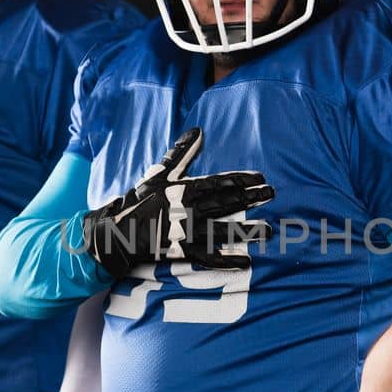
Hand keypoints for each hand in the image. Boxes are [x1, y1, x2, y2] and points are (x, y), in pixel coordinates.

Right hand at [81, 126, 273, 277]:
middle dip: (251, 198)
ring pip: (223, 230)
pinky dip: (228, 260)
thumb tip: (198, 131)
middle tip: (272, 195)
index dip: (241, 180)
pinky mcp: (182, 252)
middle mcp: (189, 209)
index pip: (219, 182)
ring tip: (270, 230)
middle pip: (227, 203)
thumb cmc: (141, 200)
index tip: (261, 178)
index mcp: (184, 189)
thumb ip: (181, 154)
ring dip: (247, 231)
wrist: (118, 230)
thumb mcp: (160, 173)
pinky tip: (247, 261)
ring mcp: (186, 232)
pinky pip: (209, 257)